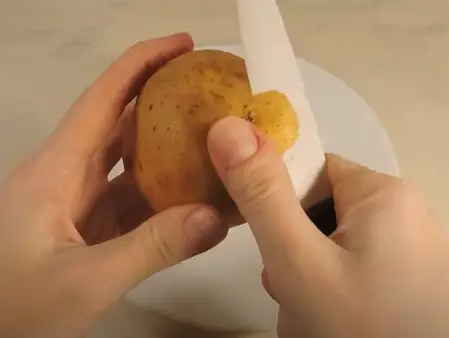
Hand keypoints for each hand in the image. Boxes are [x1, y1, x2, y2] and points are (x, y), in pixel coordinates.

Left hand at [0, 34, 227, 337]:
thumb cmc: (12, 308)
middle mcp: (68, 176)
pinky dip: (167, 201)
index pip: (104, 98)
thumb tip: (215, 216)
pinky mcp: (89, 230)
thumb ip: (151, 249)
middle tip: (214, 95)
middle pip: (122, 124)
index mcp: (56, 170)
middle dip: (166, 102)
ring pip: (132, 166)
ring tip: (217, 146)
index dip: (143, 63)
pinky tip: (199, 203)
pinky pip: (134, 204)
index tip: (185, 45)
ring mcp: (78, 205)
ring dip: (173, 155)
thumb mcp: (82, 282)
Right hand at [207, 117, 448, 337]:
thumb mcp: (301, 262)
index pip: (311, 170)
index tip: (267, 241)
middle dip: (293, 253)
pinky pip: (353, 276)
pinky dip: (332, 297)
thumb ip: (263, 197)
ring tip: (311, 318)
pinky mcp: (408, 286)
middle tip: (292, 290)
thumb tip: (226, 127)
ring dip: (307, 281)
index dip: (277, 199)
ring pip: (331, 251)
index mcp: (383, 193)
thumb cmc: (364, 327)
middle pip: (319, 215)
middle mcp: (402, 216)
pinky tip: (329, 325)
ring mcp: (408, 255)